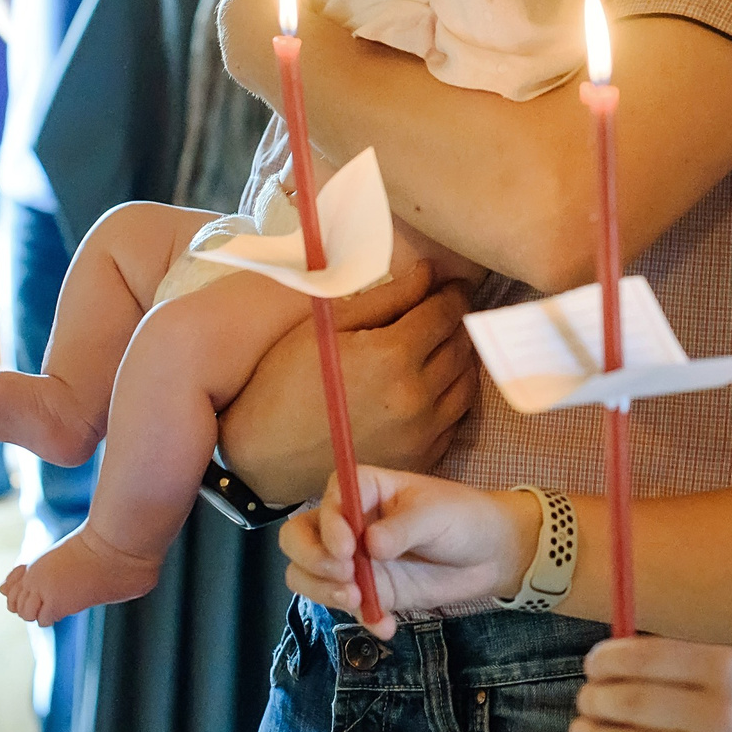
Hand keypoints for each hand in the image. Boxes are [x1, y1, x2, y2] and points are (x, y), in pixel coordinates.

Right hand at [218, 274, 478, 504]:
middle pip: (462, 346)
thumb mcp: (329, 326)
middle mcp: (417, 397)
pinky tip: (432, 384)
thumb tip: (431, 273)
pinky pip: (456, 419)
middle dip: (458, 321)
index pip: (447, 312)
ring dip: (462, 358)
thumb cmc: (286, 380)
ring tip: (442, 344)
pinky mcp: (420, 458)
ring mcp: (422, 433)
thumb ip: (387, 297)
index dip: (454, 293)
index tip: (453, 285)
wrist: (264, 452)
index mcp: (394, 356)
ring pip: (467, 383)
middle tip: (447, 309)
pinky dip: (452, 396)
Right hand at [283, 466, 538, 638]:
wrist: (489, 555)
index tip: (349, 549)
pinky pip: (343, 607)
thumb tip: (369, 546)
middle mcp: (349, 523)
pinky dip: (359, 618)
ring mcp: (354, 560)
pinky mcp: (367, 591)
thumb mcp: (436, 514)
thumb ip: (402, 528)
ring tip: (358, 602)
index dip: (329, 525)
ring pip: (307, 573)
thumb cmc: (463, 517)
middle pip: (298, 536)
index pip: (328, 500)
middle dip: (311, 559)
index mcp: (364, 490)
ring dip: (323, 591)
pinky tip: (386, 626)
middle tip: (345, 577)